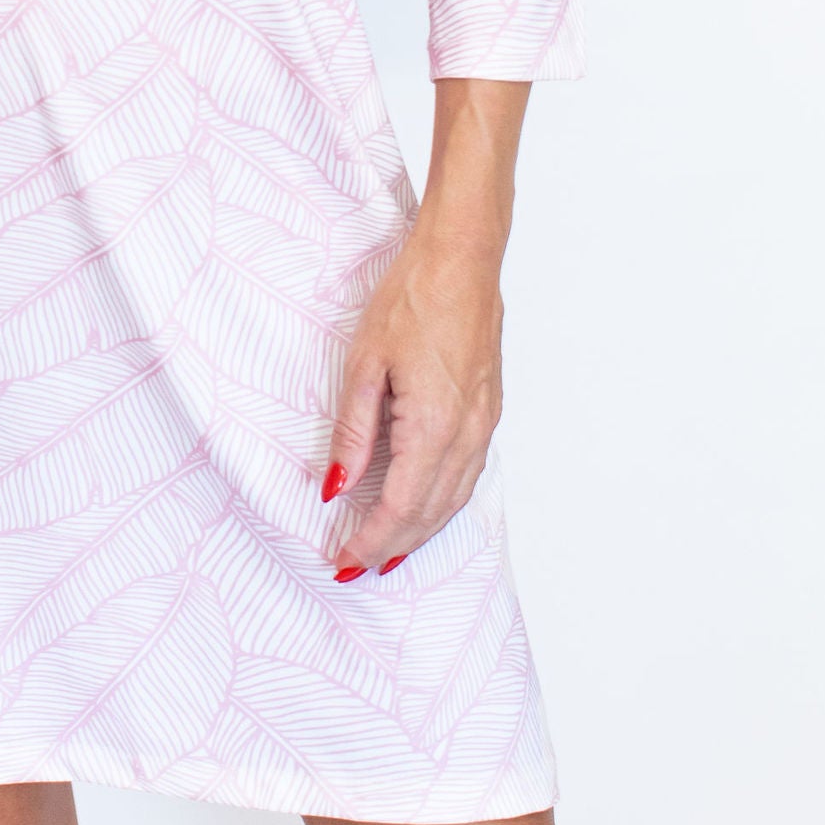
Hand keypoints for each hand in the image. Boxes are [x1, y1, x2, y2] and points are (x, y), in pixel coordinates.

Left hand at [320, 227, 503, 576]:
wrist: (463, 259)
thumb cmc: (412, 298)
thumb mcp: (364, 364)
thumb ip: (352, 432)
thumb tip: (335, 487)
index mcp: (432, 427)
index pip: (398, 507)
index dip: (369, 539)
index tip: (341, 556)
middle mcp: (466, 434)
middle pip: (429, 514)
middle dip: (392, 547)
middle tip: (356, 566)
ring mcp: (483, 424)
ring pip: (453, 500)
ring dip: (420, 532)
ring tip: (387, 552)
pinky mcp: (489, 410)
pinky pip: (467, 475)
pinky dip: (442, 503)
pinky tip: (423, 506)